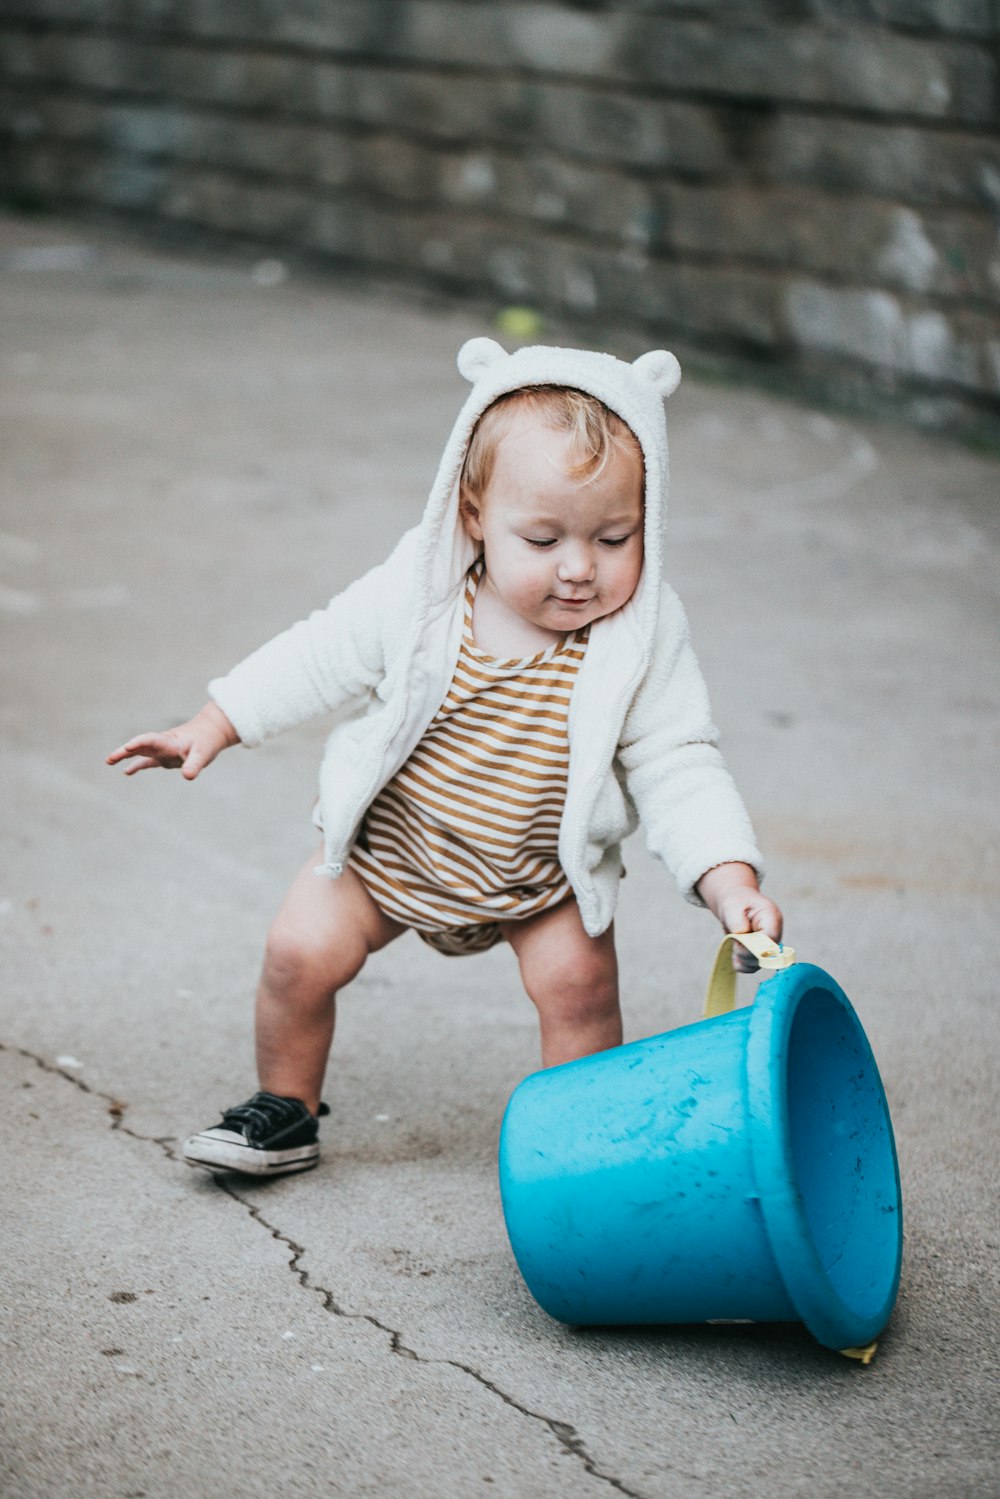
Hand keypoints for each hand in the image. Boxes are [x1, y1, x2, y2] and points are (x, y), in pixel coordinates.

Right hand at [106, 701, 238, 779]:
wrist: (210, 732)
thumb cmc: (206, 741)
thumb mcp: (203, 754)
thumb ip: (194, 765)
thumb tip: (188, 776)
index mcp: (170, 742)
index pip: (151, 740)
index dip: (140, 743)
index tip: (128, 747)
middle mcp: (162, 745)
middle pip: (140, 746)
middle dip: (124, 752)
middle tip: (110, 759)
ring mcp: (162, 751)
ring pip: (140, 752)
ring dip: (125, 756)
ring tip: (109, 761)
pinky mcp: (164, 757)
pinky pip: (147, 761)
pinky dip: (137, 766)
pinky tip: (126, 772)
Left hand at [695, 862, 782, 972]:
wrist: (735, 903)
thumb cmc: (735, 902)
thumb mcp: (731, 906)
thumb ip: (737, 921)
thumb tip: (742, 934)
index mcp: (771, 917)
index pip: (770, 938)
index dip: (755, 945)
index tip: (739, 940)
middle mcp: (774, 933)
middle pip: (766, 955)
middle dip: (746, 952)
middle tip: (735, 940)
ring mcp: (769, 945)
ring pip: (759, 964)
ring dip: (742, 959)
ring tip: (734, 943)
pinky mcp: (761, 953)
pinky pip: (752, 967)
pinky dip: (741, 963)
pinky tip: (735, 953)